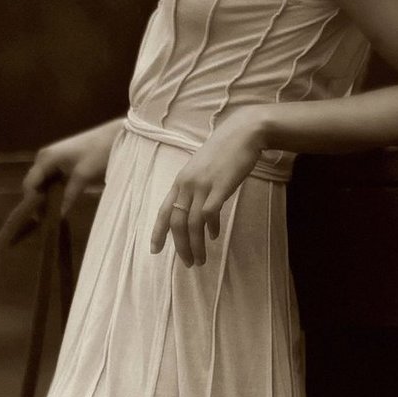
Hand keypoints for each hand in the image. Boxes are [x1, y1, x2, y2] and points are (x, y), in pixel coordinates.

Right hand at [22, 122, 119, 217]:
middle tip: (44, 221)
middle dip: (36, 201)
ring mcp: (52, 159)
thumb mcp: (83, 176)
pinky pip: (51, 179)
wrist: (115, 137)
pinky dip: (52, 191)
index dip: (30, 202)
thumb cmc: (99, 153)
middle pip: (33, 184)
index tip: (37, 219)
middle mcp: (44, 157)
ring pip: (42, 182)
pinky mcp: (61, 162)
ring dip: (44, 197)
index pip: (29, 185)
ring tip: (50, 215)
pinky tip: (57, 203)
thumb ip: (69, 196)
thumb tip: (60, 215)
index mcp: (45, 158)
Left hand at [149, 115, 267, 265]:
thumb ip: (197, 188)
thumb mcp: (202, 169)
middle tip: (188, 263)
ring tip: (201, 259)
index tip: (154, 250)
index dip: (157, 232)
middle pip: (177, 222)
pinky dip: (211, 229)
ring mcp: (202, 185)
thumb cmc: (224, 151)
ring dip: (195, 245)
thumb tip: (200, 213)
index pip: (164, 211)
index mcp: (180, 181)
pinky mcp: (220, 187)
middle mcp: (187, 184)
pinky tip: (214, 236)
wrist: (243, 133)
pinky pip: (209, 215)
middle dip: (180, 246)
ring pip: (191, 223)